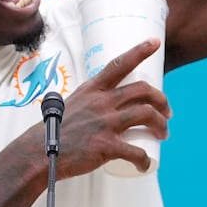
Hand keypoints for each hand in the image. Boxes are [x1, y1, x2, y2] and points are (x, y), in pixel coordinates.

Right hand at [54, 38, 170, 177]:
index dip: (139, 51)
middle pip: (142, 90)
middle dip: (161, 99)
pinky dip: (144, 160)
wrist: (40, 153)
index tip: (155, 42)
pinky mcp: (106, 146)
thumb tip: (102, 104)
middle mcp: (101, 102)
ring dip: (161, 124)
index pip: (119, 64)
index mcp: (93, 90)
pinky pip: (136, 151)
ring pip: (146, 114)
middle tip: (167, 112)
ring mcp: (105, 123)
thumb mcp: (71, 105)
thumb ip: (89, 102)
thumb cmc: (53, 132)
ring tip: (163, 133)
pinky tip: (145, 164)